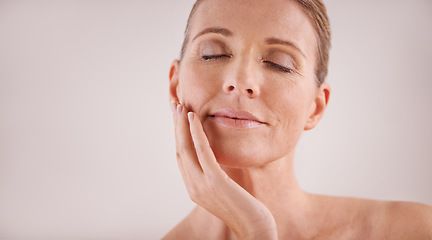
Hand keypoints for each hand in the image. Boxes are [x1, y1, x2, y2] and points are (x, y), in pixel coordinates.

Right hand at [171, 101, 277, 239]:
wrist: (254, 230)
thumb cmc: (245, 210)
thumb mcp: (225, 190)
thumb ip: (215, 176)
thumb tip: (214, 160)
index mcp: (194, 187)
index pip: (181, 156)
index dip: (178, 135)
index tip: (178, 117)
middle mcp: (193, 186)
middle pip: (179, 149)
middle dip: (176, 126)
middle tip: (174, 104)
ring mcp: (202, 185)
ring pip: (185, 148)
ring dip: (182, 125)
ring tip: (180, 106)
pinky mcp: (215, 182)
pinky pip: (202, 152)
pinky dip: (196, 133)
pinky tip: (194, 117)